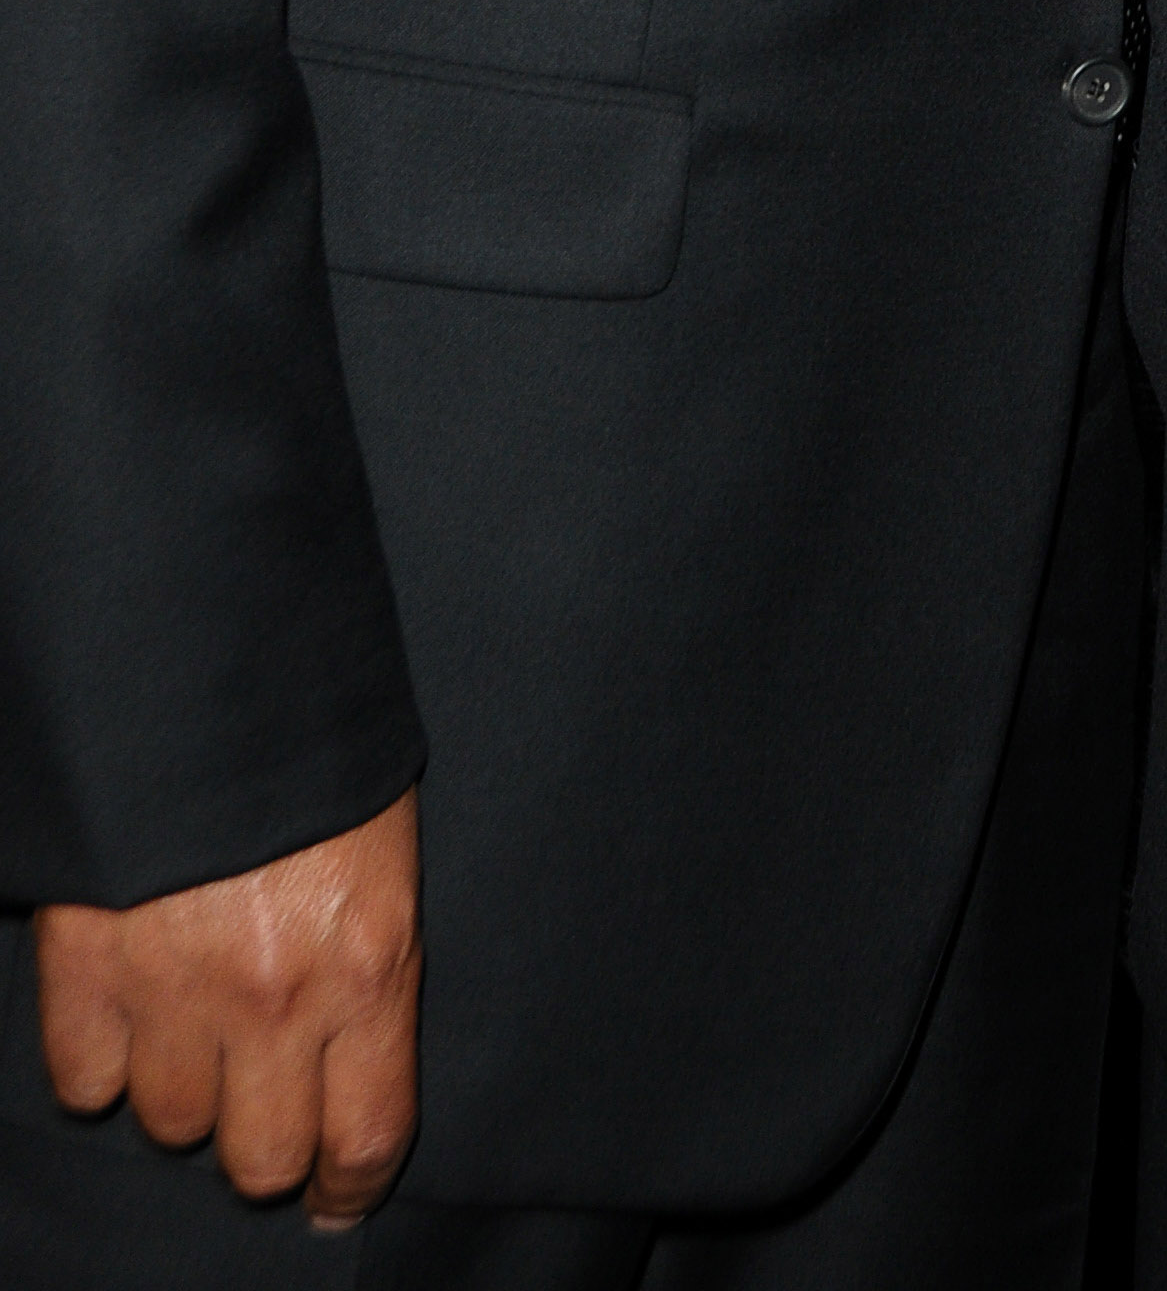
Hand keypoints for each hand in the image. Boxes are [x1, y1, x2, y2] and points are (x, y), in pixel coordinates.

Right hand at [34, 787, 421, 1224]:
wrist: (212, 666)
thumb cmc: (315, 749)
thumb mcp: (384, 847)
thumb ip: (369, 958)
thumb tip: (355, 1054)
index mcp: (368, 963)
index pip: (367, 1135)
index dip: (349, 1187)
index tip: (335, 1196)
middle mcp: (274, 998)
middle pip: (259, 1159)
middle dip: (262, 1138)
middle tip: (260, 1097)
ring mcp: (174, 989)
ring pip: (169, 1124)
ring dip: (182, 1087)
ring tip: (193, 1021)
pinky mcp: (88, 967)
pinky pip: (86, 1079)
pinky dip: (102, 1059)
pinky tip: (127, 1011)